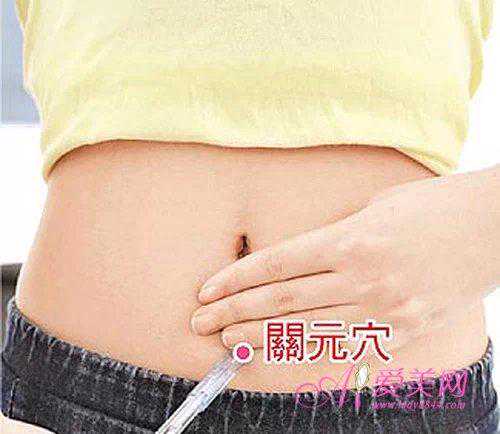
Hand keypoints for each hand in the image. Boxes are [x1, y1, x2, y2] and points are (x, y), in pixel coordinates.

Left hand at [190, 168, 499, 349]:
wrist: (495, 226)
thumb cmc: (432, 206)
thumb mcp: (375, 208)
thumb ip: (336, 237)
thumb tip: (303, 261)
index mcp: (351, 239)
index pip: (276, 265)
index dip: (235, 279)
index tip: (207, 290)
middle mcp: (362, 278)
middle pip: (281, 301)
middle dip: (234, 312)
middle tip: (201, 321)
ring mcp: (384, 309)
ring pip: (307, 330)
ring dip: (260, 337)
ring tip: (226, 341)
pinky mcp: (405, 330)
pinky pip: (346, 347)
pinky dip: (308, 352)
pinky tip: (278, 353)